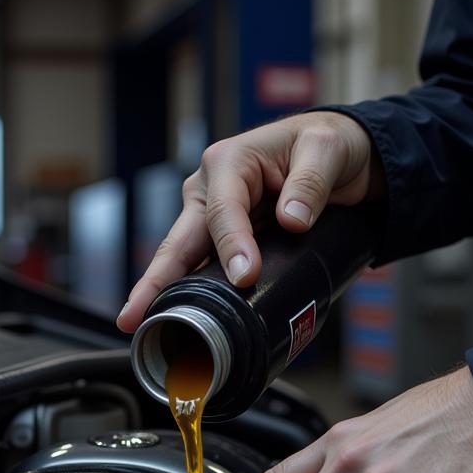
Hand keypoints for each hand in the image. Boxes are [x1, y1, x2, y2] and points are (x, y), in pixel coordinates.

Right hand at [116, 111, 379, 331]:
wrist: (338, 155)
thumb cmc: (328, 145)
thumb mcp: (327, 150)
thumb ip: (310, 183)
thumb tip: (292, 219)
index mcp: (229, 162)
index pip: (224, 211)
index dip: (232, 246)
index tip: (244, 277)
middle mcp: (209, 190)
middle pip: (181, 242)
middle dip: (156, 280)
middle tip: (134, 315)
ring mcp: (211, 216)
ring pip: (185, 260)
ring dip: (165, 293)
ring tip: (146, 326)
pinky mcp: (222, 239)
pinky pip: (203, 269)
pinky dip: (191, 294)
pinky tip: (180, 320)